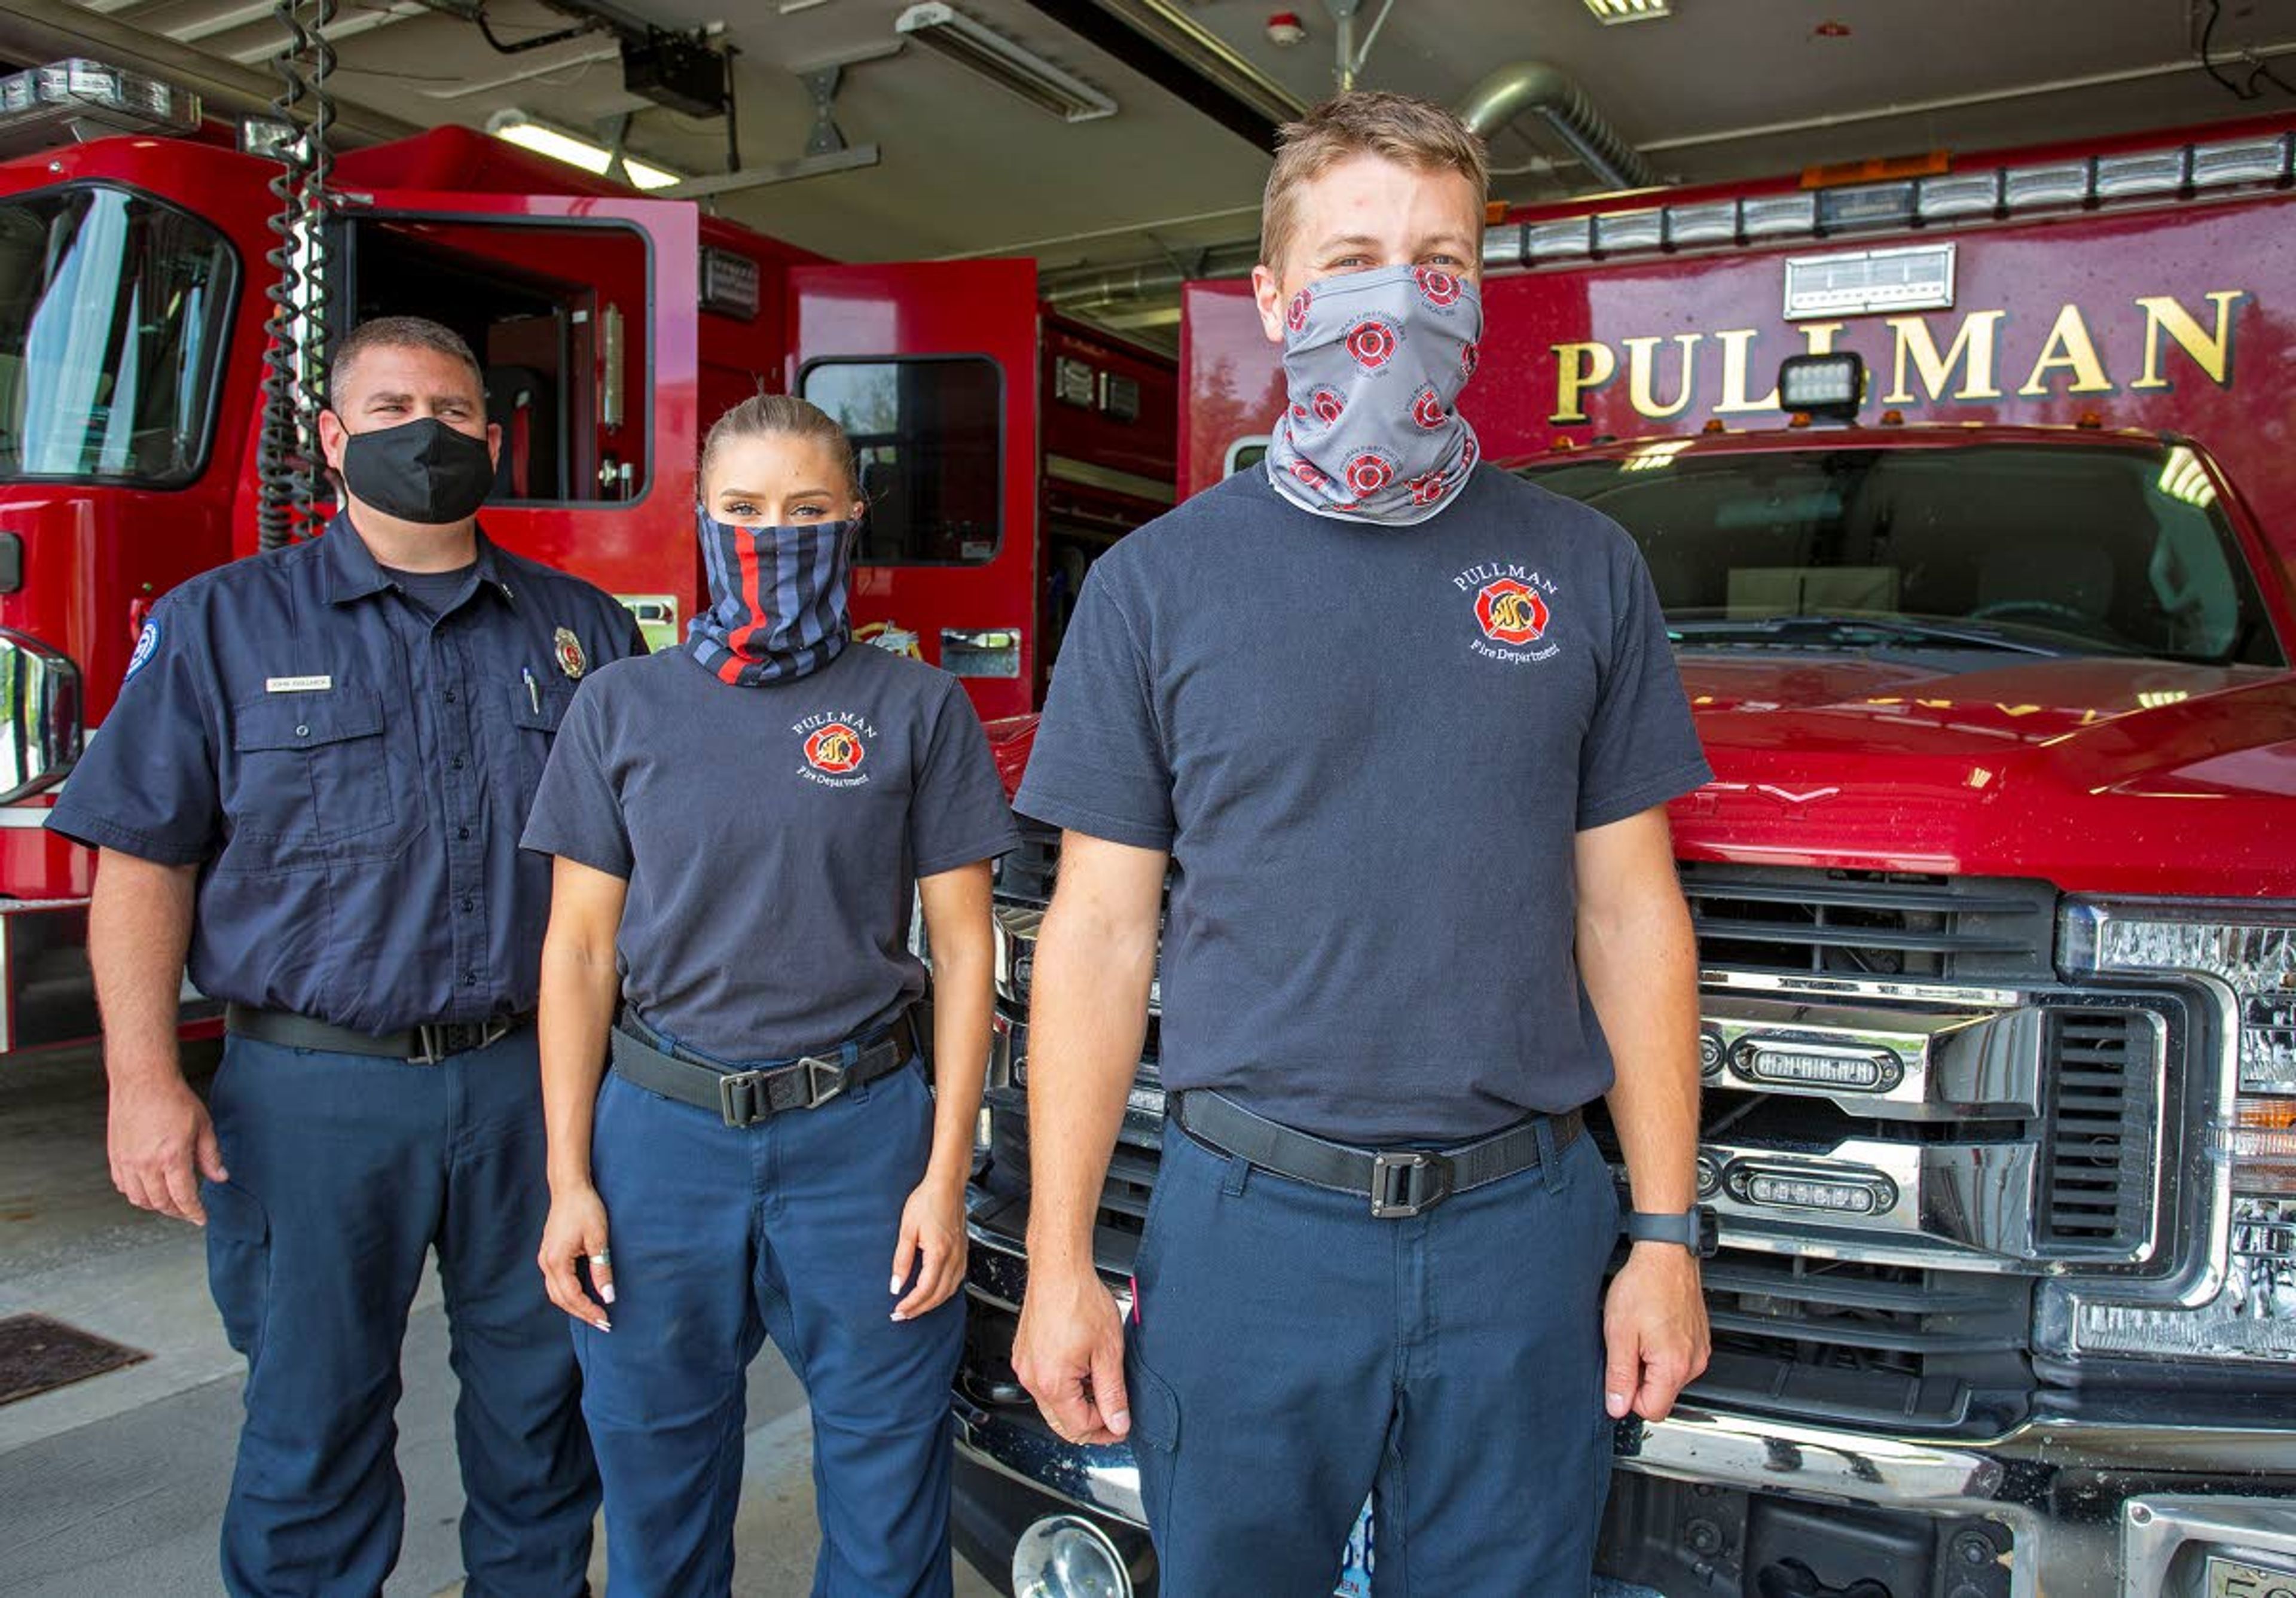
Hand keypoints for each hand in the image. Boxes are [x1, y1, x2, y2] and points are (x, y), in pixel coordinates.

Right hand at [108, 1067, 225, 1224]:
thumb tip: (220, 1177)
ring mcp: (127, 1161)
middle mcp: (146, 1163)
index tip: (200, 1218)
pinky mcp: (115, 1156)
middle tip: (187, 1211)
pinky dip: (136, 1193)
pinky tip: (147, 1189)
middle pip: (160, 1202)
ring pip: (138, 1199)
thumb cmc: (173, 1098)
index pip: (183, 1197)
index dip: (193, 1212)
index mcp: (171, 1157)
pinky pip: (123, 1185)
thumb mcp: (203, 1126)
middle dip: (176, 1211)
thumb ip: (210, 1156)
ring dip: (155, 1205)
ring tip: (169, 1203)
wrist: (143, 1081)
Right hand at [537, 1183, 613, 1330]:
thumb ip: (602, 1270)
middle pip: (561, 1299)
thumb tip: (608, 1296)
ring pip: (556, 1293)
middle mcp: (546, 1263)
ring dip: (574, 1306)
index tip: (605, 1319)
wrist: (569, 1188)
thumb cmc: (585, 1209)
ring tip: (594, 1315)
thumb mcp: (598, 1240)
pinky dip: (568, 1294)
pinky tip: (582, 1297)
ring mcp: (545, 1259)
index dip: (589, 1310)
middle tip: (603, 1324)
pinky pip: (555, 1283)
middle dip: (582, 1313)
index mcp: (557, 1261)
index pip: (572, 1296)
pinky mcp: (548, 1255)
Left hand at [891, 1176, 966, 1321]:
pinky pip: (957, 1280)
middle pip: (938, 1295)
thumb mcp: (907, 1230)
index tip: (898, 1310)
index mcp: (939, 1253)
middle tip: (902, 1315)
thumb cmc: (927, 1201)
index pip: (925, 1290)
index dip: (911, 1304)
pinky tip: (936, 1292)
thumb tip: (896, 1285)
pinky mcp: (963, 1250)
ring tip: (916, 1308)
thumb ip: (902, 1260)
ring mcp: (961, 1255)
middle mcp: (953, 1257)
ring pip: (950, 1290)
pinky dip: (945, 1292)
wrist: (947, 1184)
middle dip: (919, 1309)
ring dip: (932, 1303)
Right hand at [1013, 1265, 1130, 1443]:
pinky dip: (1064, 1386)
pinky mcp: (1023, 1354)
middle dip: (1090, 1423)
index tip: (1122, 1423)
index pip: (1079, 1428)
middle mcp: (1032, 1378)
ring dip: (1077, 1404)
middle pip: (1061, 1423)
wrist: (1059, 1269)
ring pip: (1052, 1404)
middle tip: (1114, 1415)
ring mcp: (1024, 1366)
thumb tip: (1118, 1423)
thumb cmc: (1079, 1299)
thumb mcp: (1109, 1351)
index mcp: (1053, 1383)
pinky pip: (1043, 1384)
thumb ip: (1113, 1393)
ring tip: (1100, 1385)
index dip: (1106, 1430)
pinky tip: (1083, 1370)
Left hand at [1602, 1242, 1709, 1420]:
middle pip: (1662, 1395)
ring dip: (1651, 1365)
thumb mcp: (1619, 1333)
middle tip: (1628, 1347)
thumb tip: (1617, 1407)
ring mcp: (1700, 1351)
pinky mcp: (1700, 1341)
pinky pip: (1679, 1361)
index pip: (1652, 1410)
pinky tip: (1653, 1328)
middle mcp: (1693, 1363)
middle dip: (1640, 1379)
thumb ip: (1619, 1376)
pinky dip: (1663, 1352)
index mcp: (1673, 1366)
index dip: (1629, 1397)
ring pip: (1670, 1378)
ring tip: (1641, 1334)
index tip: (1620, 1375)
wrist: (1666, 1255)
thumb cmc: (1644, 1286)